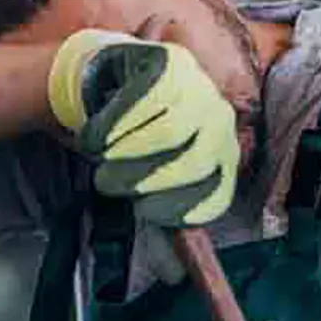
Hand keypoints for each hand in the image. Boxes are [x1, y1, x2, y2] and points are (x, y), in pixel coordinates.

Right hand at [47, 29, 238, 226]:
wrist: (121, 78)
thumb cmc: (138, 137)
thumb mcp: (152, 172)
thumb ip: (160, 205)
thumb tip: (166, 258)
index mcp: (223, 155)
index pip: (216, 194)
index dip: (179, 210)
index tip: (142, 212)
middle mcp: (221, 121)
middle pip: (192, 164)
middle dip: (142, 181)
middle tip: (106, 184)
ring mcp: (202, 88)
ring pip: (169, 133)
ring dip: (126, 150)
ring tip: (100, 155)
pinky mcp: (175, 62)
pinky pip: (147, 99)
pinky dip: (115, 122)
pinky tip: (97, 133)